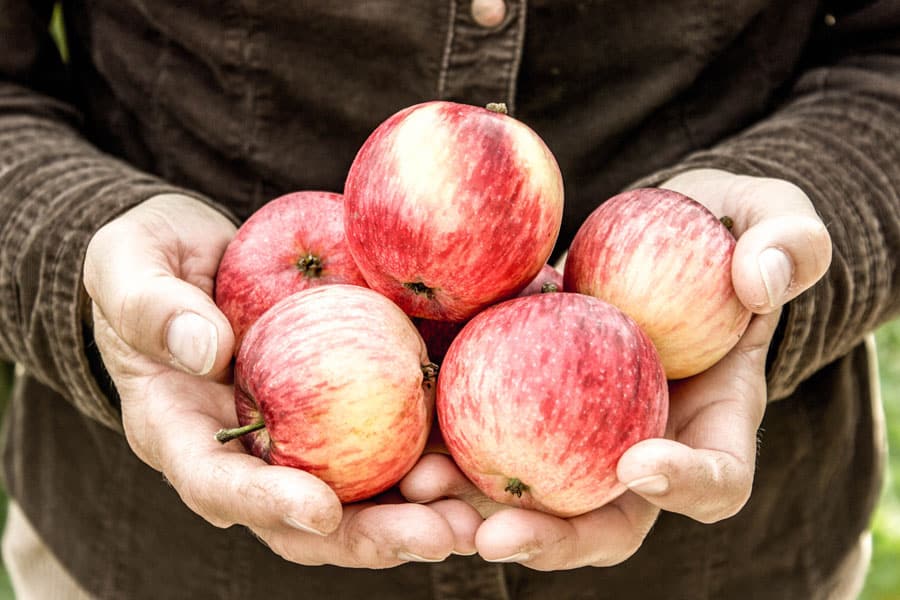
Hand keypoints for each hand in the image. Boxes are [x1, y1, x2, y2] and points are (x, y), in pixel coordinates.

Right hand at [83, 193, 478, 565]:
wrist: (193, 260)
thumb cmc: (149, 262)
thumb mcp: (129, 265)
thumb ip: (152, 306)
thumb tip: (204, 349)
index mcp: (180, 431)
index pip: (217, 482)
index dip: (266, 504)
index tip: (321, 509)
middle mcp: (241, 453)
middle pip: (301, 519)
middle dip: (366, 537)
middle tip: (432, 536)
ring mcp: (291, 441)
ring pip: (351, 499)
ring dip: (409, 519)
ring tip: (467, 519)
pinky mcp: (334, 416)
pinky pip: (378, 447)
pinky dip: (423, 463)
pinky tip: (469, 462)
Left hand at [404, 169, 831, 569]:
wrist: (655, 234)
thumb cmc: (721, 230)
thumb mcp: (768, 218)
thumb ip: (785, 242)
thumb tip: (757, 280)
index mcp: (713, 420)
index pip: (716, 478)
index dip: (685, 485)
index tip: (639, 461)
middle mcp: (642, 445)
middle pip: (605, 519)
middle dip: (553, 536)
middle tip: (495, 531)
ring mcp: (580, 432)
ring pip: (532, 493)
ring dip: (475, 506)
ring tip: (421, 488)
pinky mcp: (526, 402)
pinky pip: (484, 431)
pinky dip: (443, 440)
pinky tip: (399, 427)